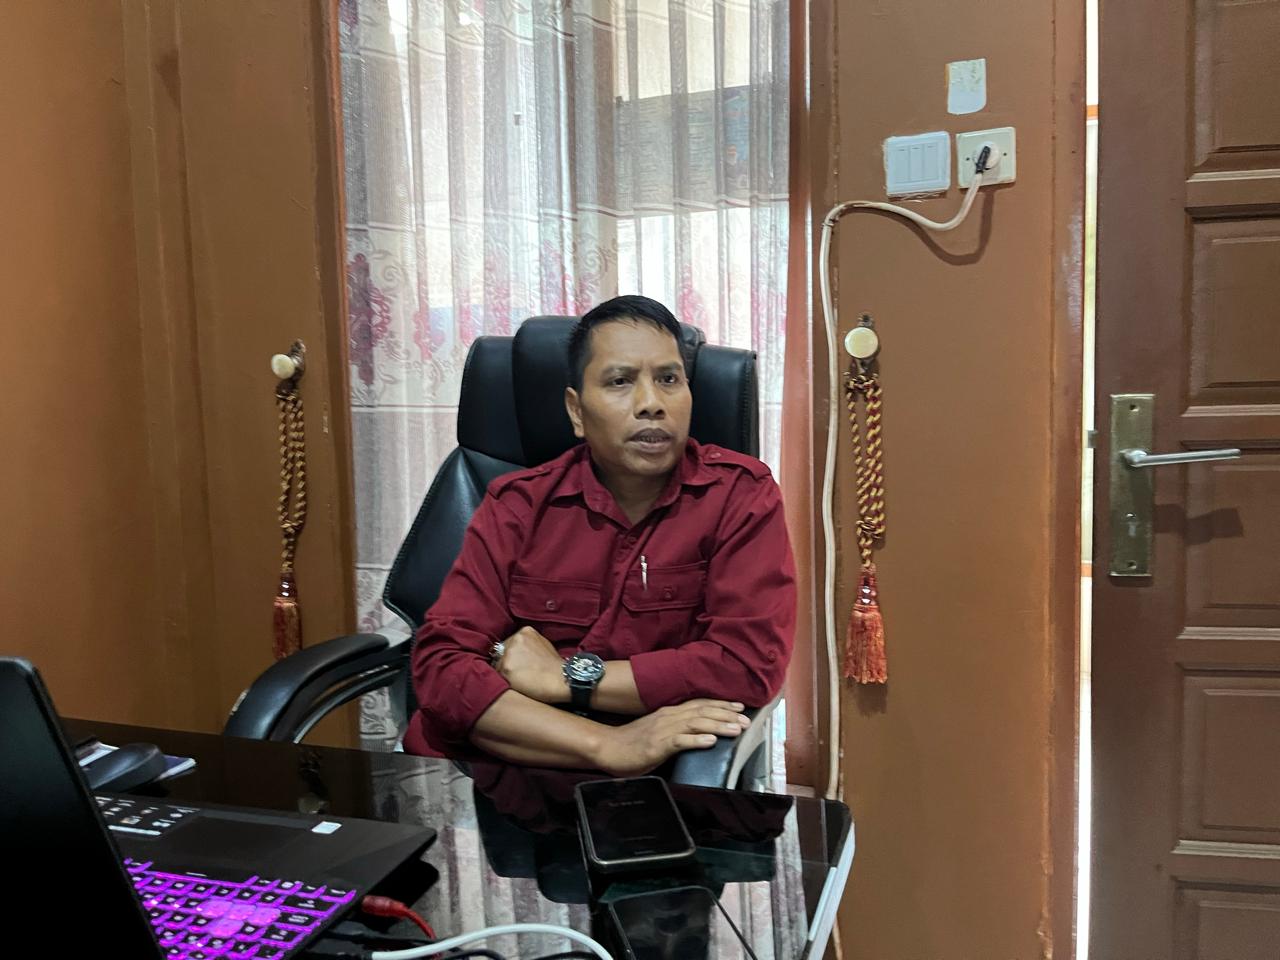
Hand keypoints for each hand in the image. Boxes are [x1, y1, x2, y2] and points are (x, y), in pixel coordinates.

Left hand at [494, 626, 568, 704]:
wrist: (562, 679)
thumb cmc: (555, 666)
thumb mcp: (543, 645)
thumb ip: (528, 645)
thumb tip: (518, 654)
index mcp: (525, 631)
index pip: (510, 643)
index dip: (513, 656)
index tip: (519, 665)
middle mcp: (515, 638)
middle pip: (502, 652)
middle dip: (508, 662)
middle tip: (519, 674)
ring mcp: (509, 652)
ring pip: (498, 664)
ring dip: (505, 672)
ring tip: (519, 680)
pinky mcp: (506, 667)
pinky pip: (498, 675)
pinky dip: (505, 681)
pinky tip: (517, 684)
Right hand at [592, 699, 750, 777]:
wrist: (608, 747)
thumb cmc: (633, 742)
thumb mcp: (659, 730)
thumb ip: (677, 728)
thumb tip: (698, 730)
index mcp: (670, 712)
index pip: (700, 704)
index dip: (721, 705)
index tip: (739, 707)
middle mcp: (669, 717)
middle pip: (702, 711)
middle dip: (726, 714)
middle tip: (746, 720)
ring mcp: (663, 730)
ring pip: (696, 724)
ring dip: (718, 725)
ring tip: (735, 729)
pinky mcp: (657, 746)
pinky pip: (680, 741)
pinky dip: (697, 740)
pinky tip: (710, 741)